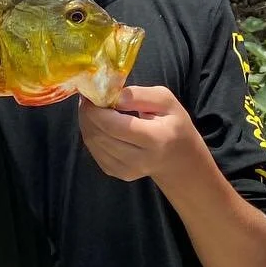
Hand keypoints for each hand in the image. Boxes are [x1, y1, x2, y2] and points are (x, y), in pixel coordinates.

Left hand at [77, 86, 204, 185]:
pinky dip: (91, 134)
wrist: (178, 159)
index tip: (91, 93)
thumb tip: (112, 96)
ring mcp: (127, 170)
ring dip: (87, 123)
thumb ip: (139, 95)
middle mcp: (140, 159)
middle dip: (87, 114)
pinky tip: (98, 124)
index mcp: (155, 138)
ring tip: (92, 108)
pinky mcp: (117, 173)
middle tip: (88, 98)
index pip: (114, 126)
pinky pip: (94, 151)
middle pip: (100, 135)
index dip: (96, 109)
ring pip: (93, 143)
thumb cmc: (174, 125)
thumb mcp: (166, 101)